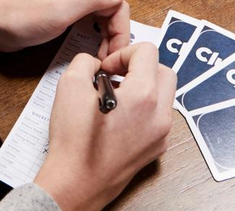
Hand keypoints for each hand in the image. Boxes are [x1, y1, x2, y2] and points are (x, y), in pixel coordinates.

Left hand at [0, 0, 128, 52]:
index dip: (120, 30)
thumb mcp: (59, 12)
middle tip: (108, 61)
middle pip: (112, 9)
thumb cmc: (21, 18)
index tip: (114, 54)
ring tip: (101, 58)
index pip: (117, 2)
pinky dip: (95, 35)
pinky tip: (91, 49)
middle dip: (115, 36)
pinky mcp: (64, 9)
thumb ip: (92, 0)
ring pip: (103, 16)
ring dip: (107, 37)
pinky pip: (89, 21)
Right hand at [34, 44, 175, 210]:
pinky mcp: (156, 148)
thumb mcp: (70, 84)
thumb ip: (85, 61)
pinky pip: (159, 115)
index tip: (106, 67)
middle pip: (164, 71)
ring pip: (164, 94)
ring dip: (143, 85)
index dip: (122, 53)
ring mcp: (161, 134)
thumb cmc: (74, 140)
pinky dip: (143, 107)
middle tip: (115, 75)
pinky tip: (118, 115)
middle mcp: (160, 115)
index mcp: (143, 96)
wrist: (76, 181)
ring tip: (115, 94)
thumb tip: (94, 63)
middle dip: (139, 66)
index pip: (148, 52)